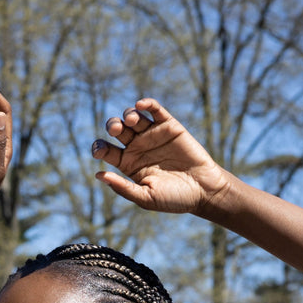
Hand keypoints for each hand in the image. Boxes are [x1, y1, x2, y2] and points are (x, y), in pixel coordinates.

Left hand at [90, 98, 231, 214]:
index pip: (106, 150)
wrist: (204, 190)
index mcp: (128, 164)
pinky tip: (141, 106)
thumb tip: (98, 175)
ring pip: (132, 116)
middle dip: (112, 125)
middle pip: (116, 129)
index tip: (99, 151)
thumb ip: (123, 188)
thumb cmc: (174, 199)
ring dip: (128, 115)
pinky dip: (146, 104)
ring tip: (132, 121)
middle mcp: (138, 147)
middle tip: (116, 130)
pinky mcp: (169, 125)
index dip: (99, 148)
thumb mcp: (146, 198)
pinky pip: (154, 109)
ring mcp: (153, 135)